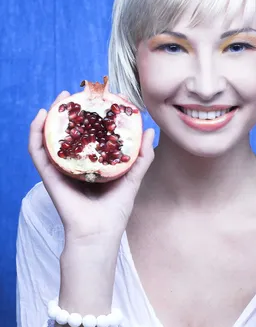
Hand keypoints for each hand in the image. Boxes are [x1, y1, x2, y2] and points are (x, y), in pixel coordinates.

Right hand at [29, 90, 154, 243]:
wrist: (98, 233)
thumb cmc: (114, 211)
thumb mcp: (132, 179)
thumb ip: (142, 157)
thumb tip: (149, 130)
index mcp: (92, 164)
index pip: (88, 135)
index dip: (89, 116)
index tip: (96, 98)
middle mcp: (74, 164)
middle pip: (68, 133)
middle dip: (69, 112)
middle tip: (75, 93)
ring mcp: (60, 169)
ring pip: (50, 138)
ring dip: (51, 117)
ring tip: (58, 100)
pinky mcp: (49, 176)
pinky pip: (38, 152)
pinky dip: (36, 134)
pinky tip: (42, 118)